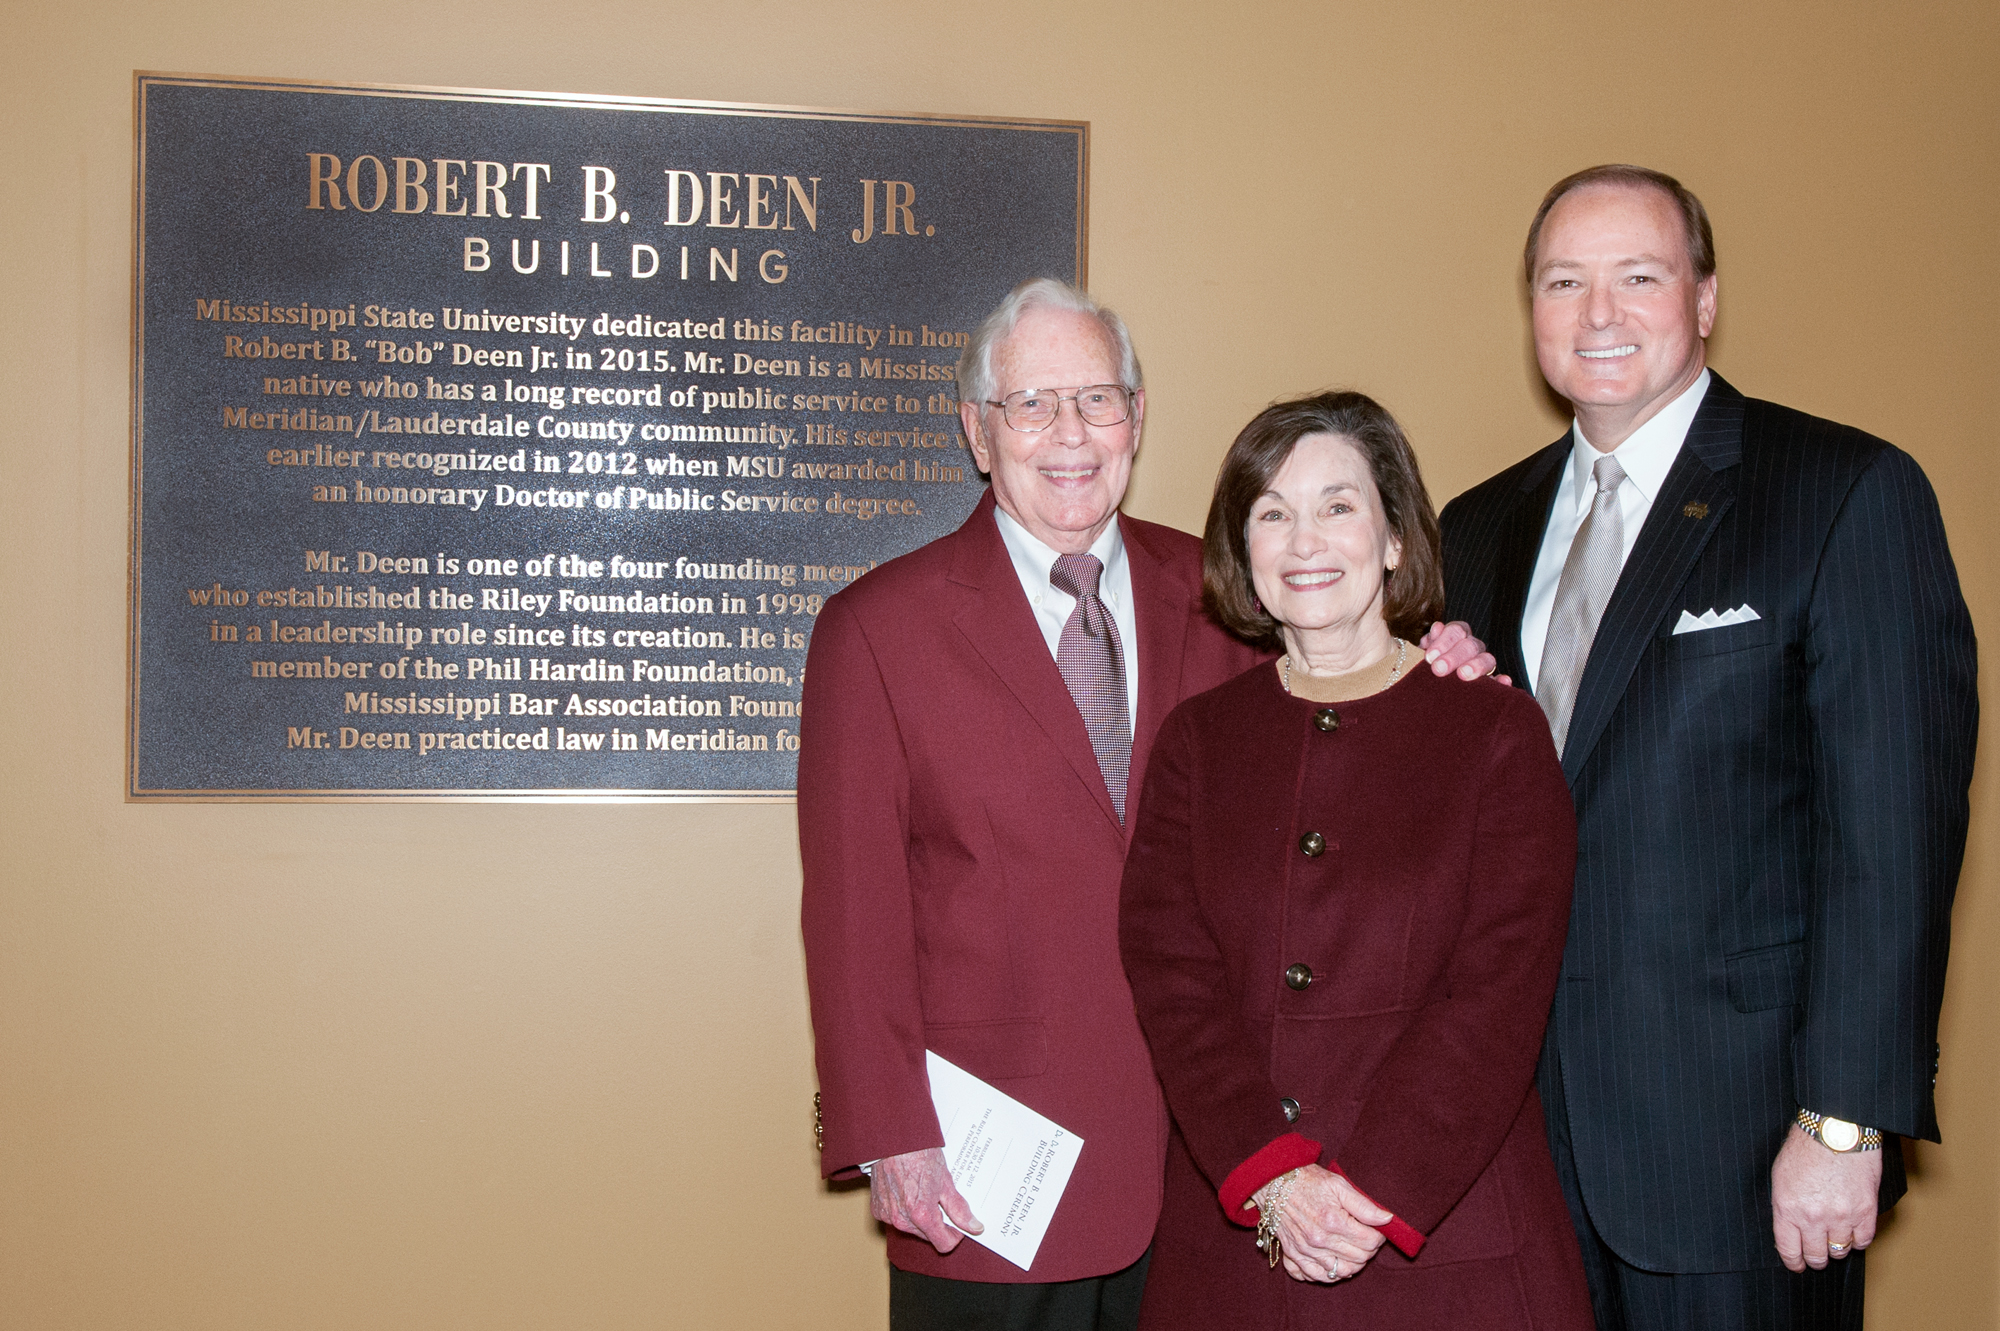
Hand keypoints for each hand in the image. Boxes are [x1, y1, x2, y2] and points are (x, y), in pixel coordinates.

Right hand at [870, 1147, 982, 1253]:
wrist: (892, 1139)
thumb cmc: (918, 1154)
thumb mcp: (945, 1181)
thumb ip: (959, 1208)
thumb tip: (974, 1226)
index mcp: (922, 1214)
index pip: (944, 1244)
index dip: (955, 1235)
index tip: (957, 1223)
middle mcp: (902, 1220)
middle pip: (928, 1237)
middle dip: (937, 1223)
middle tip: (939, 1199)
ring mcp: (888, 1216)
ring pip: (912, 1229)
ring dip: (920, 1218)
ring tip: (922, 1192)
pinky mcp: (877, 1210)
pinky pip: (895, 1219)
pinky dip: (903, 1210)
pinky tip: (906, 1192)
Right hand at [1261, 1166, 1390, 1283]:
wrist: (1273, 1181)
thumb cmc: (1307, 1180)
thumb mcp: (1338, 1185)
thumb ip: (1364, 1205)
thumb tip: (1388, 1219)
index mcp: (1333, 1221)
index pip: (1370, 1242)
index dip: (1380, 1236)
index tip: (1377, 1228)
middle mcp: (1319, 1241)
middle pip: (1359, 1259)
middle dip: (1369, 1249)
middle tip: (1366, 1235)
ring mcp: (1305, 1251)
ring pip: (1341, 1273)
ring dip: (1353, 1263)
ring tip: (1353, 1249)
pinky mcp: (1293, 1255)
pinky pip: (1316, 1277)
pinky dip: (1329, 1274)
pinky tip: (1334, 1261)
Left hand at [1420, 621, 1505, 683]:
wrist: (1424, 691)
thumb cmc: (1422, 669)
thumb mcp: (1420, 655)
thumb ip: (1428, 643)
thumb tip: (1438, 627)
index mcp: (1455, 636)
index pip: (1456, 631)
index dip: (1443, 641)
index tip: (1430, 657)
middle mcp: (1471, 647)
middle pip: (1469, 645)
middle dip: (1454, 657)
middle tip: (1438, 669)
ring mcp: (1483, 663)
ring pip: (1487, 659)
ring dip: (1476, 666)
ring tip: (1463, 675)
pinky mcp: (1490, 682)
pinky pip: (1499, 680)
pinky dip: (1501, 681)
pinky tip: (1503, 682)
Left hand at [1771, 1124, 1881, 1271]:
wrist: (1835, 1130)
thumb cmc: (1805, 1148)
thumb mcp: (1780, 1177)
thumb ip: (1785, 1206)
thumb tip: (1790, 1229)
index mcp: (1787, 1208)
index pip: (1789, 1250)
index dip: (1794, 1262)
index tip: (1797, 1265)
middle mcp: (1813, 1217)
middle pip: (1816, 1255)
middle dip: (1815, 1258)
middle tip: (1817, 1256)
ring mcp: (1841, 1216)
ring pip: (1840, 1250)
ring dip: (1837, 1248)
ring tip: (1835, 1240)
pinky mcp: (1865, 1211)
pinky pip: (1863, 1241)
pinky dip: (1858, 1240)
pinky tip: (1853, 1233)